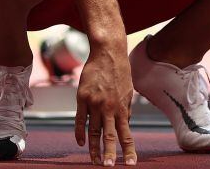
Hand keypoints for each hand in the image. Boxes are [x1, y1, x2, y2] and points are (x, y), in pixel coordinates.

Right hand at [74, 45, 136, 165]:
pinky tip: (80, 143)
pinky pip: (80, 119)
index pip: (126, 134)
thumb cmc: (120, 71)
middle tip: (108, 168)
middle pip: (109, 136)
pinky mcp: (82, 97)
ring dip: (93, 147)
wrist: (108, 52)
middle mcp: (109, 107)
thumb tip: (125, 123)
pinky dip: (79, 132)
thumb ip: (125, 109)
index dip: (128, 150)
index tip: (130, 163)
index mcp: (122, 107)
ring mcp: (95, 103)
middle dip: (109, 154)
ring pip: (93, 130)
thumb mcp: (128, 91)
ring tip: (94, 161)